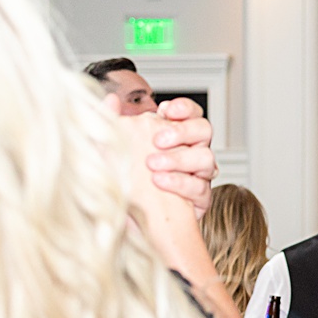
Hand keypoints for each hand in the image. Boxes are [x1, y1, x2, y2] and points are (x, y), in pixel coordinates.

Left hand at [110, 95, 216, 218]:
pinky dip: (180, 183)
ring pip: (206, 158)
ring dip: (179, 159)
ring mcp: (199, 174)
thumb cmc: (126, 181)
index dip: (184, 108)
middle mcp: (192, 151)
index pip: (191, 113)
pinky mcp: (201, 197)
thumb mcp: (114, 149)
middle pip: (204, 130)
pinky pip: (201, 187)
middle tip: (157, 140)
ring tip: (152, 165)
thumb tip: (111, 99)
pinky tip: (159, 182)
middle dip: (182, 132)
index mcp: (176, 135)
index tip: (165, 110)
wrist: (132, 218)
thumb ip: (112, 122)